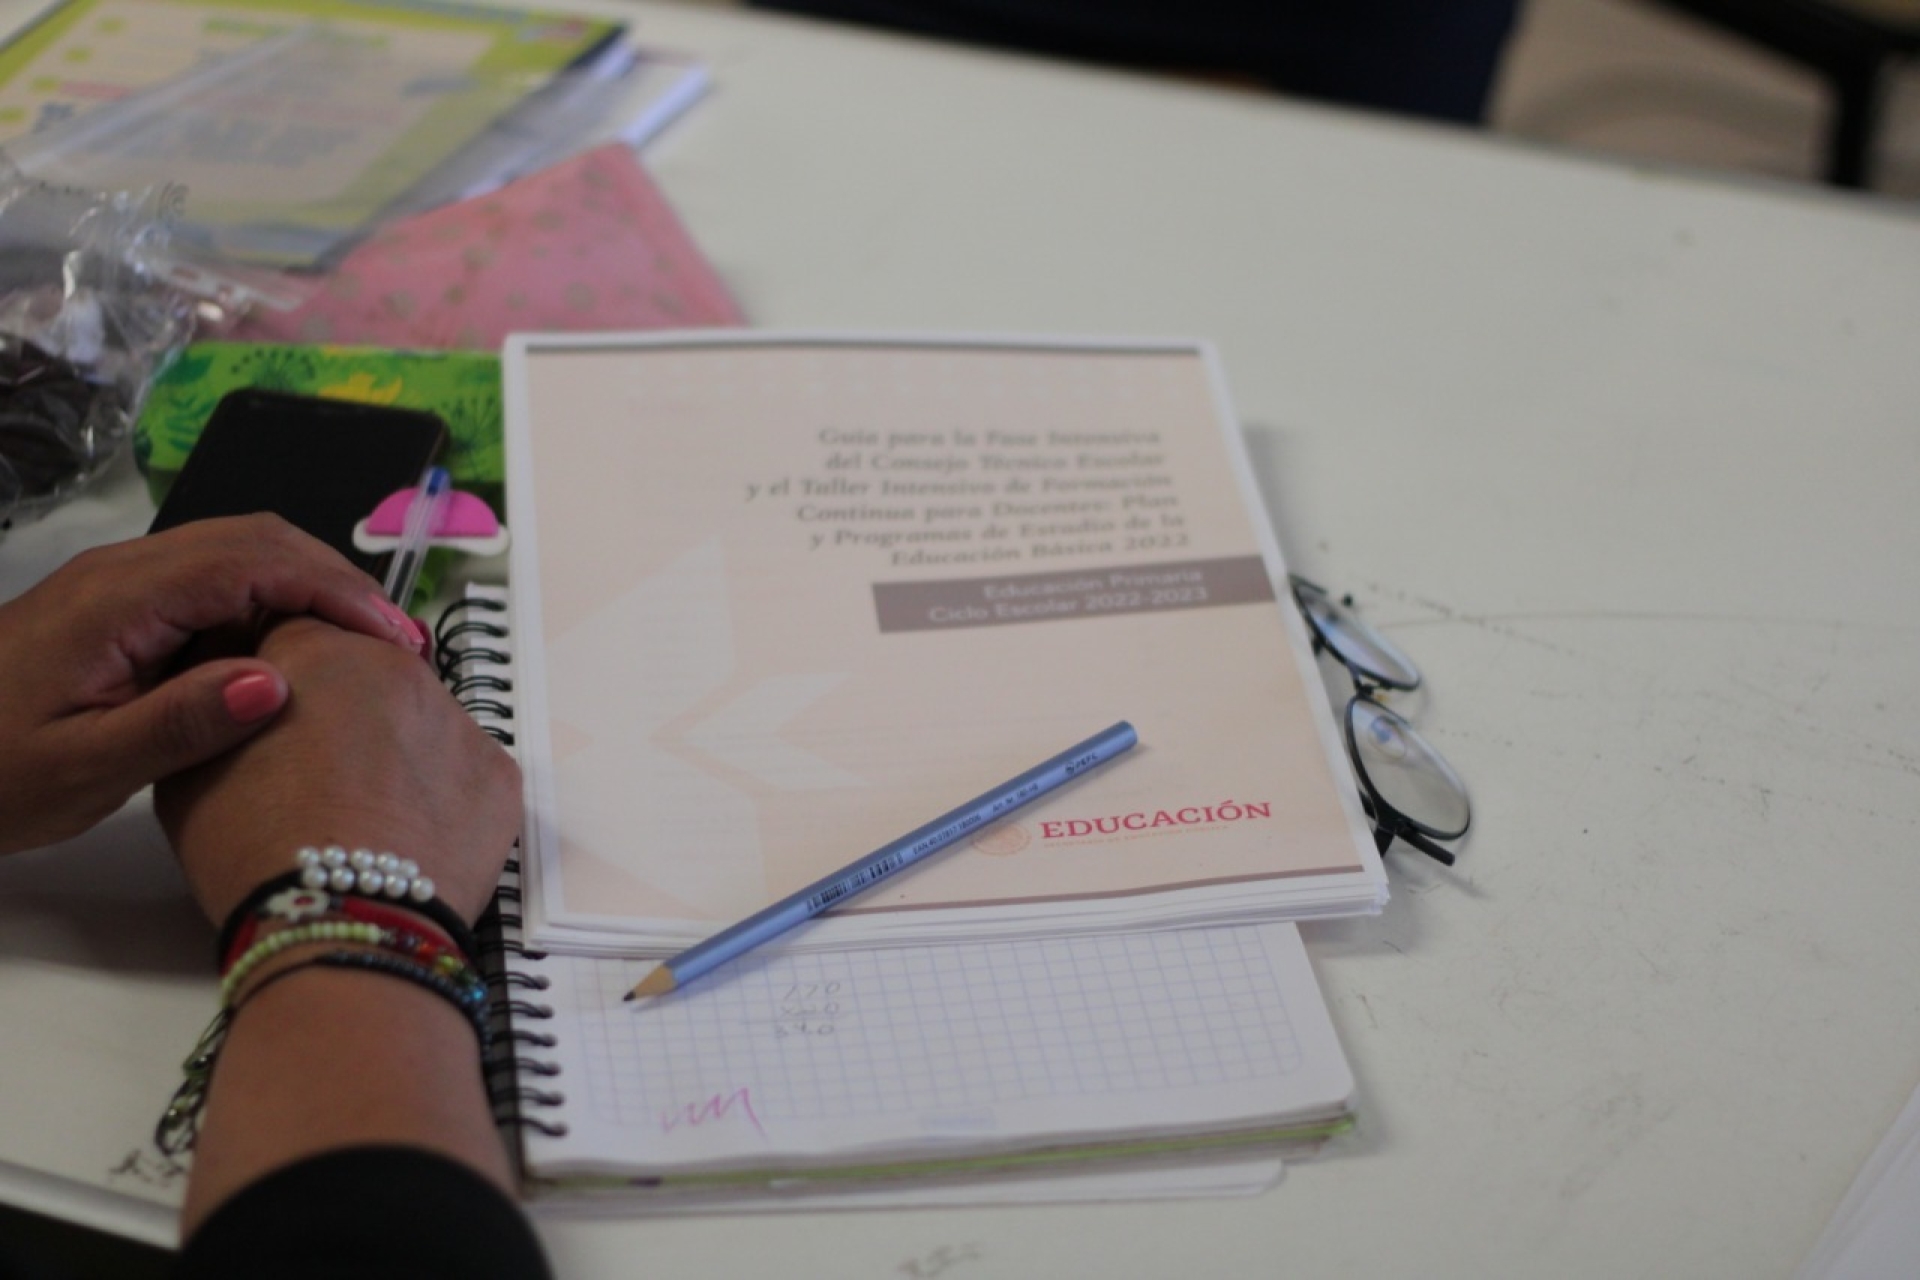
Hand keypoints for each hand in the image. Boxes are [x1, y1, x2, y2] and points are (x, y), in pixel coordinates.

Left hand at [0, 515, 425, 855]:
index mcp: (118, 601)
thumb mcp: (81, 770)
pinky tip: (295, 652)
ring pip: (238, 552)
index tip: (391, 639)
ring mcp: (121, 585)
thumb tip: (272, 683)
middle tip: (398, 640)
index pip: (253, 562)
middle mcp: (123, 574)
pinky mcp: (121, 609)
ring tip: (364, 644)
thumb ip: (177, 725)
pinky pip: (213, 582)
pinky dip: (272, 602)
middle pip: (256, 538)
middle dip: (338, 579)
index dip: (335, 591)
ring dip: (309, 586)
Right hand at [155, 616, 520, 927]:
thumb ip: (218, 707)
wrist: (342, 925)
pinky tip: (406, 833)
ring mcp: (457, 720)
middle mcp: (396, 670)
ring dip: (395, 749)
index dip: (283, 672)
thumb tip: (236, 693)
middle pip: (368, 671)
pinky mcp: (499, 772)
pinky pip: (463, 769)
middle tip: (317, 773)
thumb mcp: (190, 766)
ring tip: (361, 812)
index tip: (277, 708)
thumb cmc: (257, 853)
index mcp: (316, 651)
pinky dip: (441, 793)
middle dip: (343, 709)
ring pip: (419, 720)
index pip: (298, 628)